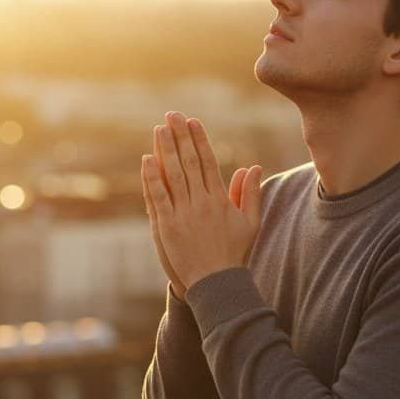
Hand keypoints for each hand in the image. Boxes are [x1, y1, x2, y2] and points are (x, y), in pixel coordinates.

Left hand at [142, 111, 262, 293]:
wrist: (216, 284)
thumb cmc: (233, 254)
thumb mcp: (250, 223)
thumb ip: (250, 194)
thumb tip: (252, 167)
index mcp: (220, 200)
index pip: (208, 162)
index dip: (200, 140)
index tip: (193, 122)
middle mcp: (201, 202)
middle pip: (189, 162)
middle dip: (180, 136)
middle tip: (172, 115)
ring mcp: (183, 214)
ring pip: (173, 175)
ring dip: (165, 150)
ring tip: (159, 129)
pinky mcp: (167, 226)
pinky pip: (158, 196)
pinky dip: (152, 177)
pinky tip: (147, 159)